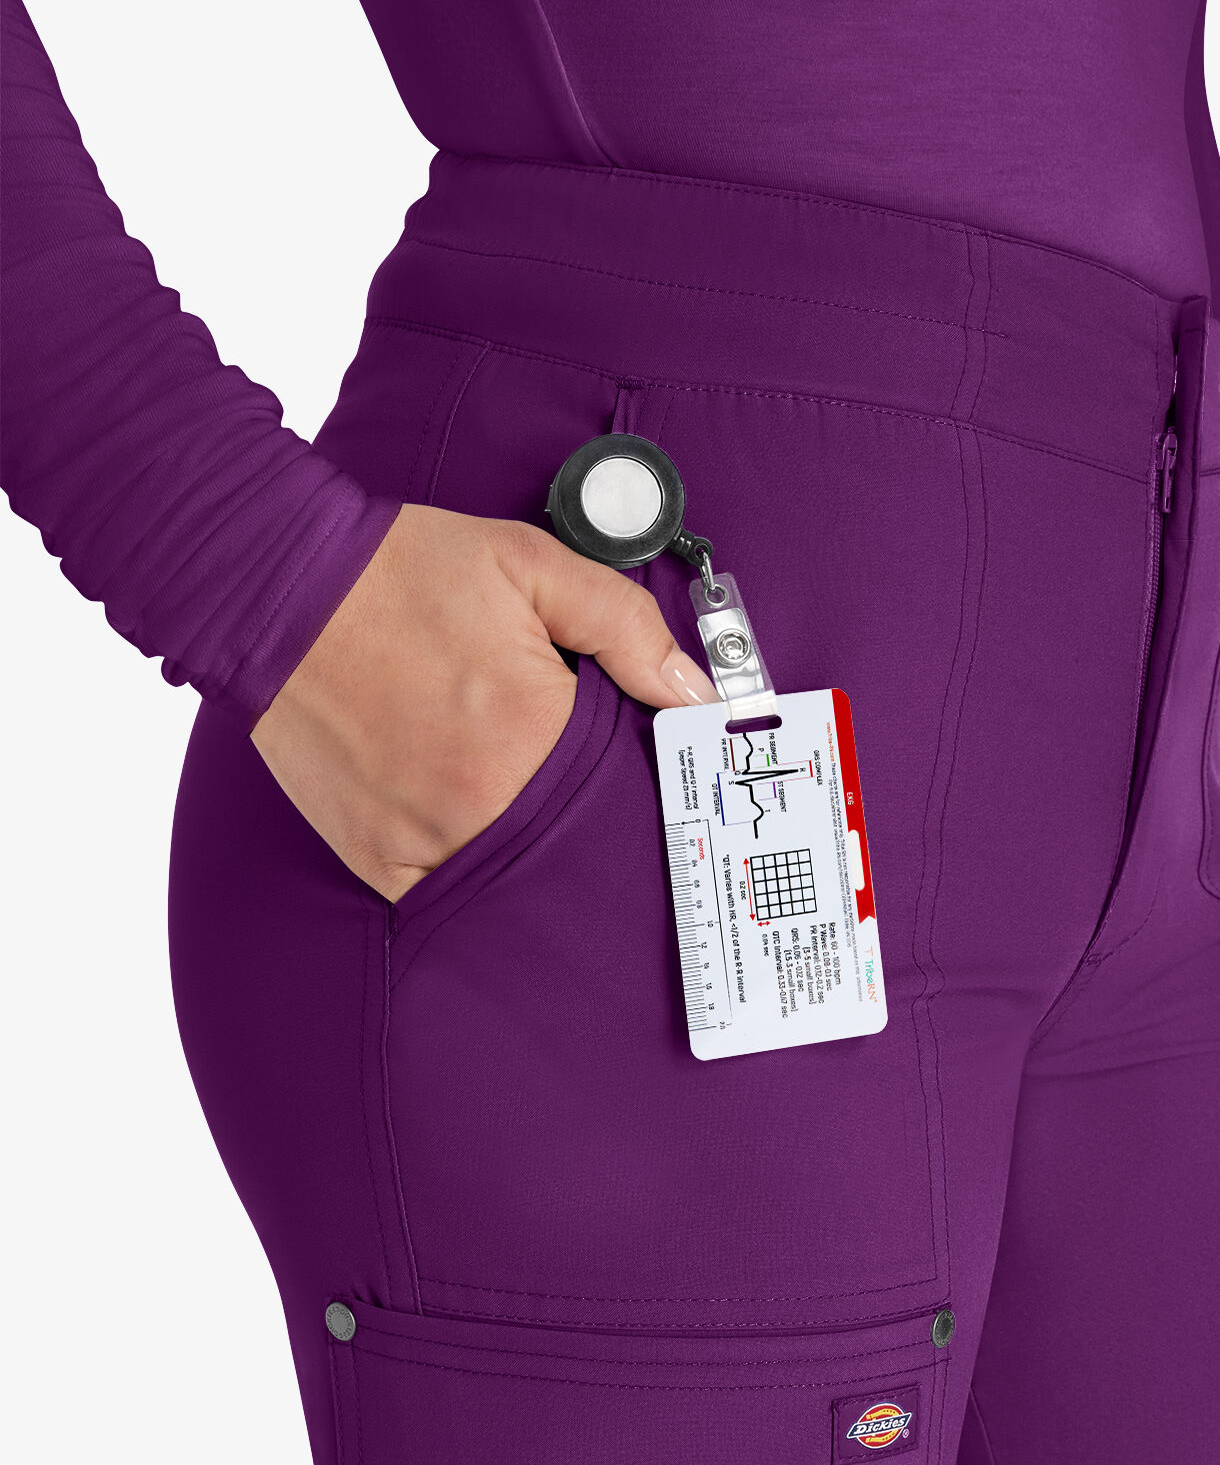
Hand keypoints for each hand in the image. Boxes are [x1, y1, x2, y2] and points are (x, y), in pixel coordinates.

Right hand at [250, 502, 718, 900]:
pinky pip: (449, 897)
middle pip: (577, 851)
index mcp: (533, 735)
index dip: (650, 799)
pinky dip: (475, 882)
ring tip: (556, 844)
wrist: (278, 589)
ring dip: (542, 870)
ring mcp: (427, 842)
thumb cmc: (403, 571)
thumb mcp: (532, 567)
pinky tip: (491, 853)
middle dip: (602, 841)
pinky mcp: (380, 861)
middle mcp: (483, 804)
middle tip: (623, 834)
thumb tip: (695, 694)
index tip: (664, 800)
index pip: (630, 798)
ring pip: (518, 885)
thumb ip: (626, 629)